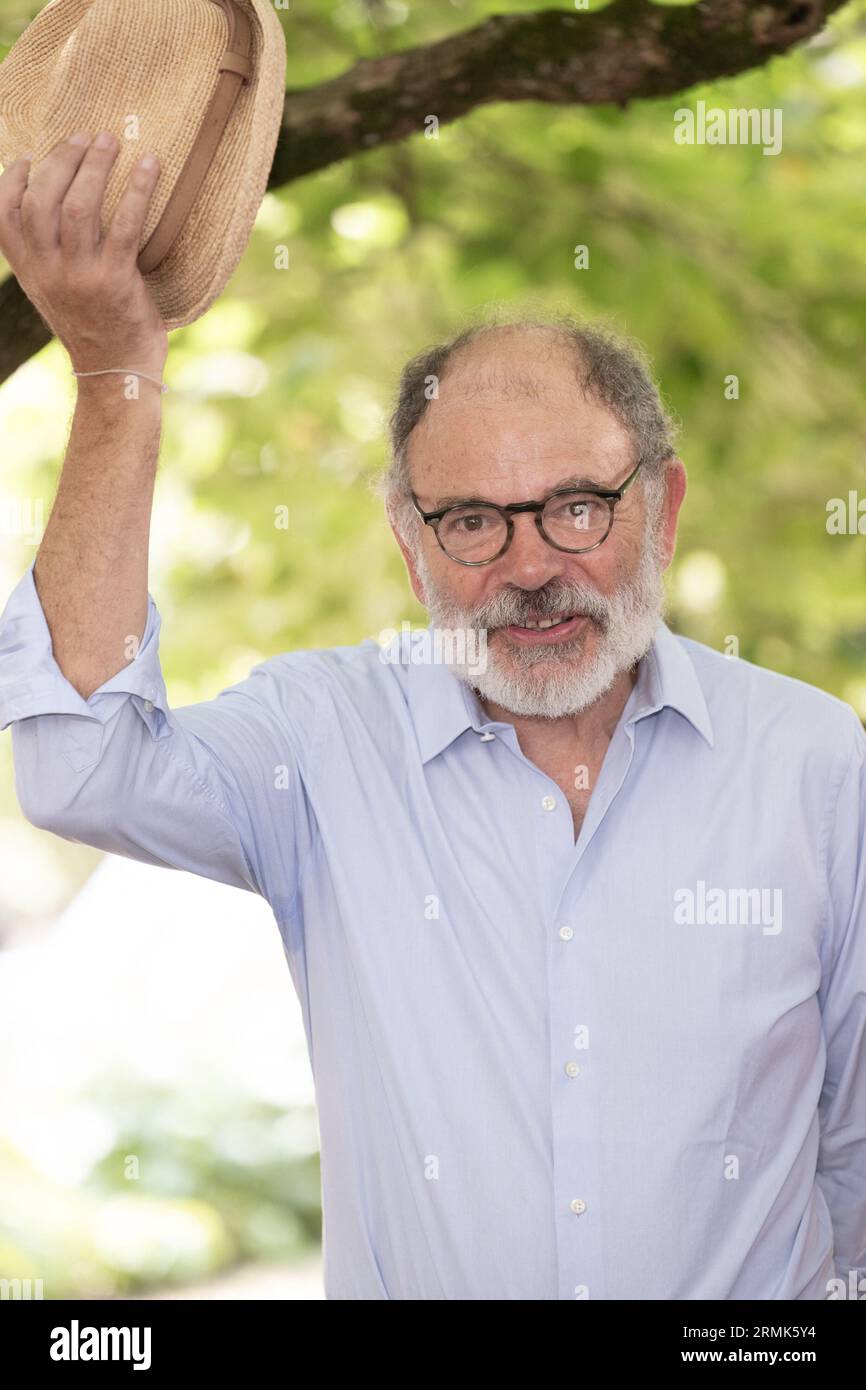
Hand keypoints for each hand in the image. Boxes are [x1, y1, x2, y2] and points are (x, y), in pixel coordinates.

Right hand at [0, 131, 167, 373]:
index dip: (10, 181)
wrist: (116, 373)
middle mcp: (48, 272)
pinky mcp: (116, 282)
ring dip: (95, 166)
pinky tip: (150, 166)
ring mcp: (81, 277)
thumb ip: (45, 255)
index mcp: (29, 271)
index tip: (25, 157)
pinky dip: (138, 190)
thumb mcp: (54, 292)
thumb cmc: (92, 326)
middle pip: (41, 199)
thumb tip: (48, 210)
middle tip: (85, 136)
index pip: (3, 216)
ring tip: (110, 142)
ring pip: (78, 206)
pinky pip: (126, 225)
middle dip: (62, 159)